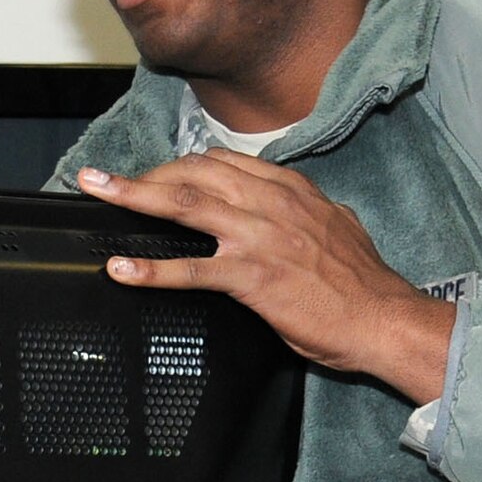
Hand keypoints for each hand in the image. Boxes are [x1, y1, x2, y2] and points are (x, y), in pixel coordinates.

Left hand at [76, 150, 454, 403]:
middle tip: (113, 182)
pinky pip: (191, 270)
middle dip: (148, 172)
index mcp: (290, 190)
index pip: (224, 162)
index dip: (183, 165)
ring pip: (184, 206)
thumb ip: (305, 211)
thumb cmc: (361, 283)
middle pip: (195, 173)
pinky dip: (151, 268)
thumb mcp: (337, 226)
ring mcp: (258, 238)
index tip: (159, 173)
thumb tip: (291, 209)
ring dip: (133, 195)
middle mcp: (270, 204)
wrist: (383, 318)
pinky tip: (122, 268)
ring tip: (98, 191)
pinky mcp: (251, 278)